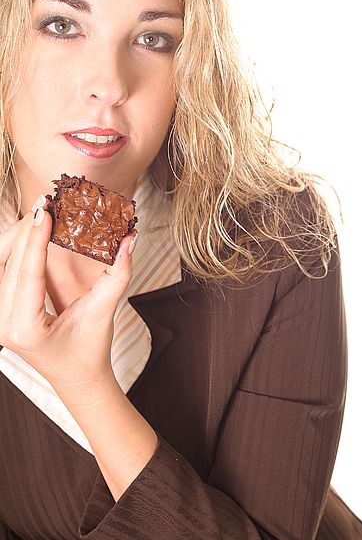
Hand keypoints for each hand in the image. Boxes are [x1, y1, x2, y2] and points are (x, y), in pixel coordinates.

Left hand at [0, 203, 136, 391]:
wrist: (76, 375)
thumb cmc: (89, 350)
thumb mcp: (104, 311)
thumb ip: (117, 274)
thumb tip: (130, 240)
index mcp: (25, 328)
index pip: (26, 273)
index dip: (35, 238)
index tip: (44, 210)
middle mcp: (2, 324)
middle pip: (6, 264)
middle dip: (24, 231)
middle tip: (45, 206)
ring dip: (15, 238)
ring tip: (38, 217)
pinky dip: (11, 250)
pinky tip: (27, 235)